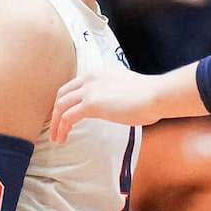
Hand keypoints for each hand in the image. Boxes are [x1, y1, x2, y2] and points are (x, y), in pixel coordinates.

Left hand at [50, 65, 194, 143]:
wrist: (155, 95)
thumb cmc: (148, 96)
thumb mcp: (124, 89)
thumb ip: (111, 93)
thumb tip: (109, 106)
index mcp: (98, 73)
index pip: (74, 85)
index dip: (65, 101)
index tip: (63, 114)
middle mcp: (90, 78)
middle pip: (62, 94)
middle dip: (55, 111)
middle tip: (54, 127)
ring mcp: (89, 90)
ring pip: (61, 106)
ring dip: (55, 123)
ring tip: (56, 137)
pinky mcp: (91, 104)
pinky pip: (68, 117)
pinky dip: (62, 128)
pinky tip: (62, 138)